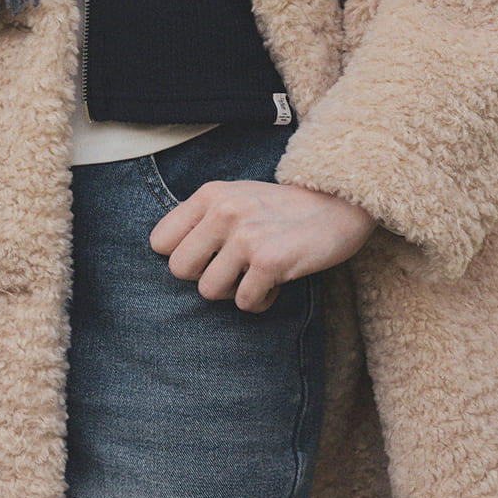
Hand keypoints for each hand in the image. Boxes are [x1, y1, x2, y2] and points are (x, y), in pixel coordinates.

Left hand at [148, 179, 377, 312]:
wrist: (338, 203)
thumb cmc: (282, 208)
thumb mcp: (236, 197)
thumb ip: (203, 219)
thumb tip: (168, 255)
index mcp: (210, 195)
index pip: (160, 242)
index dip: (182, 256)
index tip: (208, 257)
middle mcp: (223, 212)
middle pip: (179, 270)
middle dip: (204, 277)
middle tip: (233, 270)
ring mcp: (245, 237)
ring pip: (209, 291)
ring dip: (234, 291)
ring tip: (256, 274)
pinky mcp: (270, 261)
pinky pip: (244, 303)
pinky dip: (261, 300)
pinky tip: (276, 282)